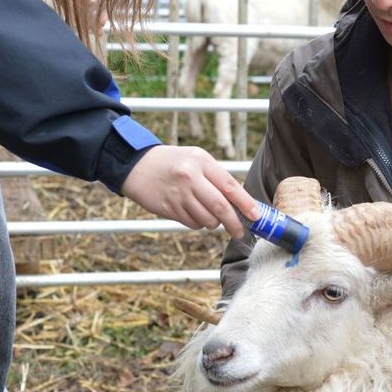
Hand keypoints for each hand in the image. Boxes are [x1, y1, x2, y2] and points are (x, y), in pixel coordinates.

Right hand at [121, 145, 258, 238]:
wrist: (136, 165)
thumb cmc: (173, 163)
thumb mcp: (196, 159)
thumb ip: (217, 178)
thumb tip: (242, 202)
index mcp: (201, 162)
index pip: (229, 186)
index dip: (245, 203)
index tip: (256, 216)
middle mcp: (190, 177)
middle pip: (220, 207)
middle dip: (234, 223)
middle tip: (240, 232)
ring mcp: (178, 194)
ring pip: (207, 219)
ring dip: (214, 223)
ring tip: (211, 217)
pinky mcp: (168, 208)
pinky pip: (192, 224)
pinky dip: (198, 224)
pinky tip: (193, 213)